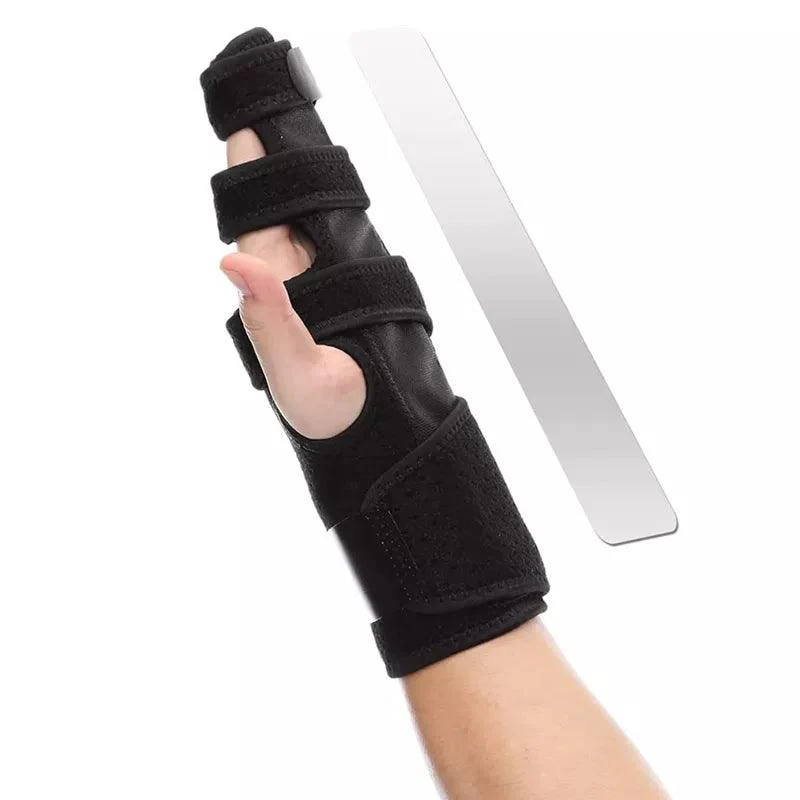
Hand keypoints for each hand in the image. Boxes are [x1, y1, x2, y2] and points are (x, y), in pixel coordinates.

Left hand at [219, 129, 366, 439]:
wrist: (375, 440)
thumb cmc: (329, 416)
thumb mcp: (296, 372)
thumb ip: (271, 319)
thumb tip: (232, 262)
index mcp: (275, 290)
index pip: (255, 214)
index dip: (249, 167)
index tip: (245, 119)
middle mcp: (298, 279)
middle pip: (283, 203)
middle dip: (274, 155)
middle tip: (269, 97)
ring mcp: (328, 282)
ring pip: (315, 217)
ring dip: (307, 175)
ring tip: (296, 126)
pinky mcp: (356, 289)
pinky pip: (342, 238)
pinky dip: (336, 206)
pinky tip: (333, 185)